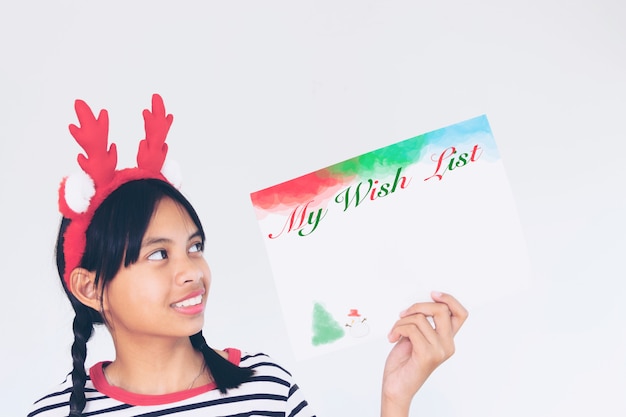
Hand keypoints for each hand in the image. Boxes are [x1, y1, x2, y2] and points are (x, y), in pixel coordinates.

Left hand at [380, 292, 467, 416]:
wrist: (396, 387)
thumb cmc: (404, 363)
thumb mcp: (416, 337)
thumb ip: (423, 324)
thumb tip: (420, 305)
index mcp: (447, 339)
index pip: (460, 314)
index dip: (449, 299)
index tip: (433, 294)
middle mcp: (447, 345)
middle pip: (441, 310)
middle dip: (418, 306)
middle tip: (404, 314)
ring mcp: (439, 350)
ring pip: (420, 318)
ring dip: (401, 321)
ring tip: (395, 331)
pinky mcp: (427, 355)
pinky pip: (411, 329)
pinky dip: (397, 329)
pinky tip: (393, 337)